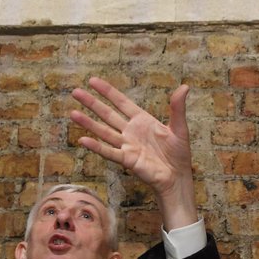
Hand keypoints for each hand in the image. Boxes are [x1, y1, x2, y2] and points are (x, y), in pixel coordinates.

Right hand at [70, 77, 198, 227]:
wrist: (177, 177)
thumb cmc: (179, 154)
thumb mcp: (180, 128)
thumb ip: (178, 108)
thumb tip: (185, 87)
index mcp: (142, 120)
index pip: (121, 102)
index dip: (107, 92)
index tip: (92, 81)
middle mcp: (131, 131)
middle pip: (107, 114)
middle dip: (92, 103)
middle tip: (75, 92)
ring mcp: (127, 145)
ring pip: (104, 132)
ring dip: (89, 123)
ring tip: (73, 113)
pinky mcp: (127, 160)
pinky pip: (110, 152)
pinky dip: (97, 147)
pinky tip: (83, 140)